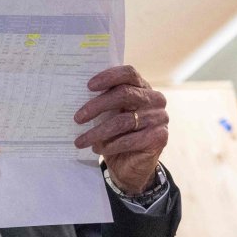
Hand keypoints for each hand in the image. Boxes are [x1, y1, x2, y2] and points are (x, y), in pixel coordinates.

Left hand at [74, 65, 168, 194]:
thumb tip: (76, 94)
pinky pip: (129, 140)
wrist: (131, 163)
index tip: (89, 86)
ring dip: (97, 132)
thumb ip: (102, 101)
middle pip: (124, 94)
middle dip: (97, 106)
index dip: (109, 77)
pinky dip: (109, 145)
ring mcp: (159, 118)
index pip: (129, 73)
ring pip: (122, 121)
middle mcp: (155, 100)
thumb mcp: (108, 114)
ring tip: (80, 140)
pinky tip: (97, 148)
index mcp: (142, 87)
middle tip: (77, 118)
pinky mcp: (159, 137)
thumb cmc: (116, 133)